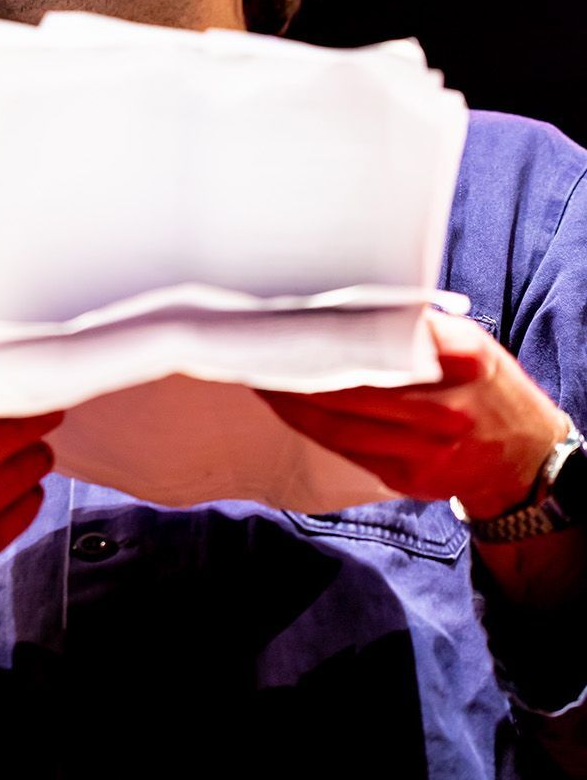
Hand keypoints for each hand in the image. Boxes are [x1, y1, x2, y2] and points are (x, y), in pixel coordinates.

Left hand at [260, 311, 567, 517]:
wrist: (523, 457)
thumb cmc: (483, 386)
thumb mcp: (466, 343)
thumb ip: (415, 326)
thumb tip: (345, 305)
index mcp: (460, 356)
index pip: (377, 341)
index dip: (325, 336)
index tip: (286, 324)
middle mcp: (444, 404)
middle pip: (349, 385)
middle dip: (296, 370)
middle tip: (255, 350)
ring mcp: (427, 446)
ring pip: (337, 423)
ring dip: (291, 402)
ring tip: (260, 378)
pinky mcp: (408, 475)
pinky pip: (345, 447)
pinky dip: (311, 426)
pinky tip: (288, 408)